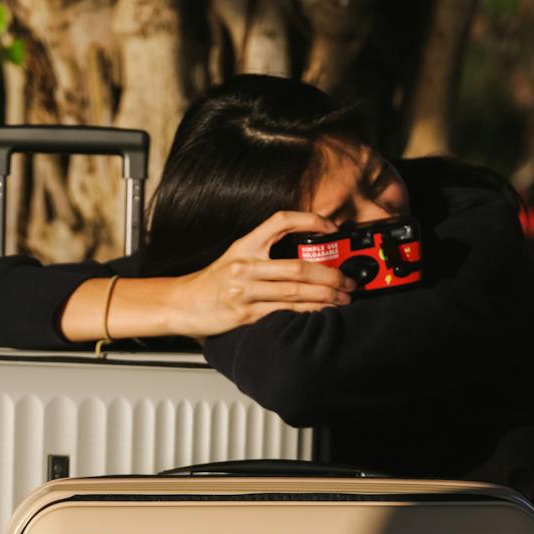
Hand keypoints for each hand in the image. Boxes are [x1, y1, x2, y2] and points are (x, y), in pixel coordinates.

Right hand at [169, 210, 355, 335]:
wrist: (183, 304)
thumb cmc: (211, 283)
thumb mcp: (235, 256)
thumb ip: (265, 252)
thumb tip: (304, 256)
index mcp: (246, 245)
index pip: (281, 221)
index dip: (310, 220)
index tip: (332, 228)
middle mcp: (246, 265)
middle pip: (299, 267)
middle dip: (331, 275)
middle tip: (349, 281)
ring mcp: (245, 291)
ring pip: (296, 292)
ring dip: (325, 296)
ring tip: (344, 299)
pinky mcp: (245, 313)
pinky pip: (283, 312)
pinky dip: (307, 311)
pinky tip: (321, 311)